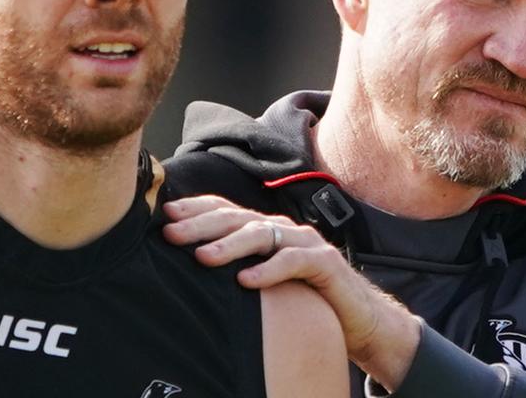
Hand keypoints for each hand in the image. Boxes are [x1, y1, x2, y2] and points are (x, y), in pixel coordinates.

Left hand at [162, 194, 420, 389]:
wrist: (359, 316)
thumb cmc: (305, 296)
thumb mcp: (266, 277)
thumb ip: (238, 266)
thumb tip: (190, 262)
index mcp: (266, 229)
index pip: (226, 210)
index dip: (196, 209)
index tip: (166, 215)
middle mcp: (283, 229)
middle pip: (237, 218)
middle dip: (201, 224)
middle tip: (171, 234)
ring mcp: (304, 242)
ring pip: (261, 235)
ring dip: (229, 246)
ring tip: (202, 257)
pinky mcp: (324, 263)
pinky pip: (292, 262)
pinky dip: (268, 270)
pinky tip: (246, 281)